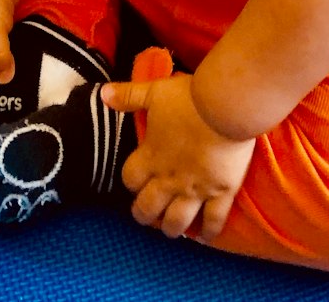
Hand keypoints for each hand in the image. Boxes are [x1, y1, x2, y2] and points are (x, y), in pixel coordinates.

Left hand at [102, 73, 254, 241]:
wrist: (226, 106)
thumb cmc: (189, 97)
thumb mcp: (154, 91)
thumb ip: (129, 95)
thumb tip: (102, 94)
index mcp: (151, 155)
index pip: (130, 179)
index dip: (130, 181)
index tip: (135, 180)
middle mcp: (170, 178)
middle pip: (148, 208)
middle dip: (144, 213)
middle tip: (147, 213)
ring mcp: (196, 189)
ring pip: (177, 222)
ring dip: (171, 227)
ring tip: (172, 228)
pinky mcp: (221, 192)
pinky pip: (214, 221)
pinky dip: (208, 232)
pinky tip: (205, 236)